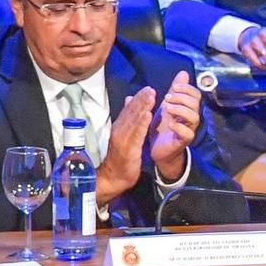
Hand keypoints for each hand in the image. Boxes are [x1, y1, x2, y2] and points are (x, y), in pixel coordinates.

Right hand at [95, 87, 154, 203]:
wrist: (114, 176)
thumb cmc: (120, 157)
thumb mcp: (124, 137)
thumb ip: (127, 121)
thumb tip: (129, 102)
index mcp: (120, 127)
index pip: (129, 111)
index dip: (138, 99)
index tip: (148, 89)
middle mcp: (120, 130)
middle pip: (131, 113)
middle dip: (141, 100)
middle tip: (150, 88)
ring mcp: (123, 139)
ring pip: (134, 121)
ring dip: (142, 108)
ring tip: (151, 97)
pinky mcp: (128, 149)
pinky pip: (136, 135)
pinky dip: (142, 124)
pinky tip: (148, 115)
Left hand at [148, 71, 200, 181]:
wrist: (158, 149)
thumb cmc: (163, 126)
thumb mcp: (167, 104)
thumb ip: (174, 91)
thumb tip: (183, 73)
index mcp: (187, 108)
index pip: (196, 95)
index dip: (187, 88)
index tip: (173, 87)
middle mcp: (191, 118)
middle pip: (196, 104)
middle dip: (182, 98)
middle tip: (167, 97)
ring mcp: (189, 129)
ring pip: (194, 117)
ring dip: (181, 109)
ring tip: (167, 108)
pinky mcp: (183, 141)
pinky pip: (188, 133)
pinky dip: (179, 127)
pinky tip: (170, 124)